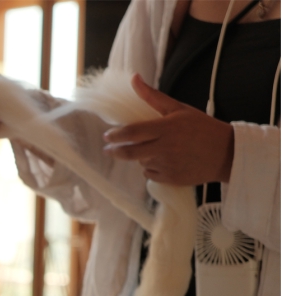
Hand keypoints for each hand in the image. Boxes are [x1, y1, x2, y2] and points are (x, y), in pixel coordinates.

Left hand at [102, 74, 233, 184]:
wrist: (227, 153)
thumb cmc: (201, 127)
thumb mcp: (179, 108)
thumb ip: (152, 96)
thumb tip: (134, 77)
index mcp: (166, 128)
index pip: (131, 133)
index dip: (115, 135)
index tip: (107, 135)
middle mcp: (165, 148)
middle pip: (129, 153)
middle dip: (115, 151)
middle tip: (108, 148)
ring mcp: (167, 165)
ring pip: (141, 162)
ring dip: (141, 156)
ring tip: (156, 149)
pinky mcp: (171, 179)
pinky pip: (150, 174)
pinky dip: (151, 168)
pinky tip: (164, 160)